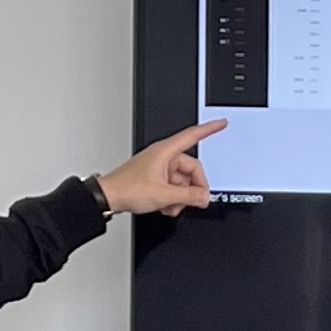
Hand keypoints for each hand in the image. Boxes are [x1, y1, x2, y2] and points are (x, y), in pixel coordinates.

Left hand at [96, 120, 223, 216]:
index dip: (209, 129)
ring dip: (181, 196)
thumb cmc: (127, 188)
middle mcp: (163, 157)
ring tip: (172, 206)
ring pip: (182, 181)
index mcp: (165, 152)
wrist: (108, 196)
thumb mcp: (164, 194)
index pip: (193, 135)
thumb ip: (189, 195)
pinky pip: (173, 186)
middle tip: (193, 201)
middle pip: (191, 169)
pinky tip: (167, 206)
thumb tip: (204, 196)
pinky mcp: (154, 177)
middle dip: (193, 187)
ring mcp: (158, 167)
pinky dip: (173, 197)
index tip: (222, 124)